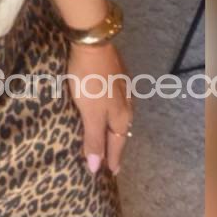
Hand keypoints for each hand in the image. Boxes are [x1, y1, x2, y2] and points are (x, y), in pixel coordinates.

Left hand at [65, 40, 133, 175]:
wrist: (93, 44)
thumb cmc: (90, 82)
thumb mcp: (90, 113)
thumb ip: (93, 139)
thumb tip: (96, 168)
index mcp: (121, 116)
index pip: (117, 144)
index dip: (113, 159)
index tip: (112, 173)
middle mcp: (126, 104)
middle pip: (120, 130)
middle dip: (115, 145)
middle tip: (111, 159)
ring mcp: (122, 88)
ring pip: (118, 115)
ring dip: (113, 128)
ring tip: (109, 137)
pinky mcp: (114, 75)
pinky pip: (114, 102)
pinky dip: (109, 112)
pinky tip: (106, 109)